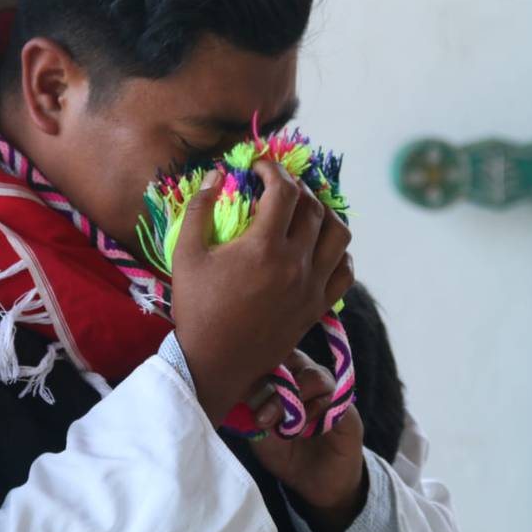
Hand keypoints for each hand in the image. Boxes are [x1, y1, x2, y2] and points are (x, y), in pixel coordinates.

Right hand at [172, 160, 353, 425]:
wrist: (214, 363)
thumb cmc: (196, 308)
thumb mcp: (186, 254)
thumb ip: (199, 209)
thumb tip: (216, 175)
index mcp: (264, 247)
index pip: (284, 191)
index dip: (274, 170)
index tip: (259, 168)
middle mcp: (296, 264)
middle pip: (313, 208)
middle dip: (297, 188)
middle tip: (277, 187)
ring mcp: (312, 287)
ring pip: (339, 235)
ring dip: (325, 214)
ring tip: (305, 211)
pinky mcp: (318, 307)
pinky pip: (345, 271)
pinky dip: (339, 252)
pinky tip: (319, 247)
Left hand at [250, 349, 365, 531]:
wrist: (316, 486)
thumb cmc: (286, 453)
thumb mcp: (260, 434)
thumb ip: (249, 412)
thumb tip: (229, 393)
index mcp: (288, 377)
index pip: (274, 354)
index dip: (256, 365)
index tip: (237, 389)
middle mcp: (310, 377)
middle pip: (293, 358)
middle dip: (272, 382)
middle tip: (258, 415)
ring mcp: (330, 392)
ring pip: (313, 376)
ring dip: (291, 399)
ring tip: (274, 425)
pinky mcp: (347, 411)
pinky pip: (332, 399)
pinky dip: (312, 412)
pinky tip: (300, 430)